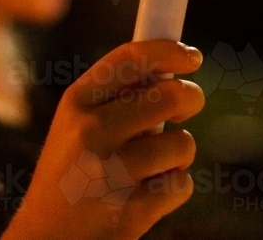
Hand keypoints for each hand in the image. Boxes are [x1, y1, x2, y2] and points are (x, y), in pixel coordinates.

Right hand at [3, 40, 204, 239]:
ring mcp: (111, 173)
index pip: (131, 57)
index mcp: (76, 102)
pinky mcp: (130, 212)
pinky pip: (181, 184)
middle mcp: (91, 131)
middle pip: (172, 95)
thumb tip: (171, 70)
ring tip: (151, 166)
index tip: (192, 57)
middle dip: (191, 99)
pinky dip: (173, 189)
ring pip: (183, 144)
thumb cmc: (71, 174)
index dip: (170, 51)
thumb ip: (115, 97)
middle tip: (185, 110)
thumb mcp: (75, 125)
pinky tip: (146, 196)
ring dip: (178, 154)